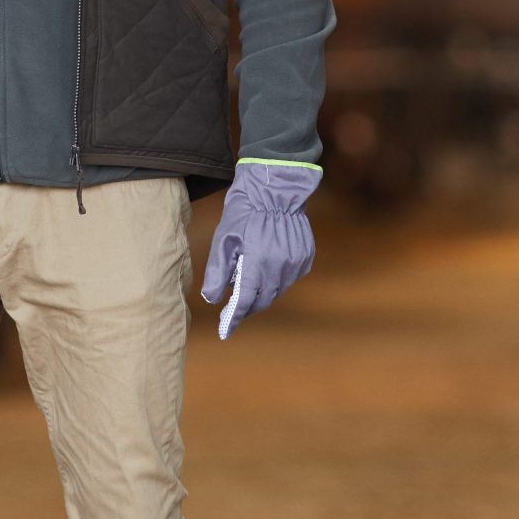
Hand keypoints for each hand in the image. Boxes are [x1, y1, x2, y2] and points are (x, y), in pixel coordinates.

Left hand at [200, 161, 320, 336]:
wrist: (275, 187)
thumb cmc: (244, 211)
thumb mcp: (224, 240)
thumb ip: (217, 272)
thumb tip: (212, 299)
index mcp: (257, 263)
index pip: (245, 301)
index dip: (234, 318)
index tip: (225, 331)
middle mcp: (280, 267)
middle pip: (263, 299)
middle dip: (248, 307)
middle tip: (234, 309)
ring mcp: (296, 262)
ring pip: (278, 290)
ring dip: (263, 293)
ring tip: (250, 284)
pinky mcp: (305, 257)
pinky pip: (290, 277)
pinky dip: (278, 279)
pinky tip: (268, 268)